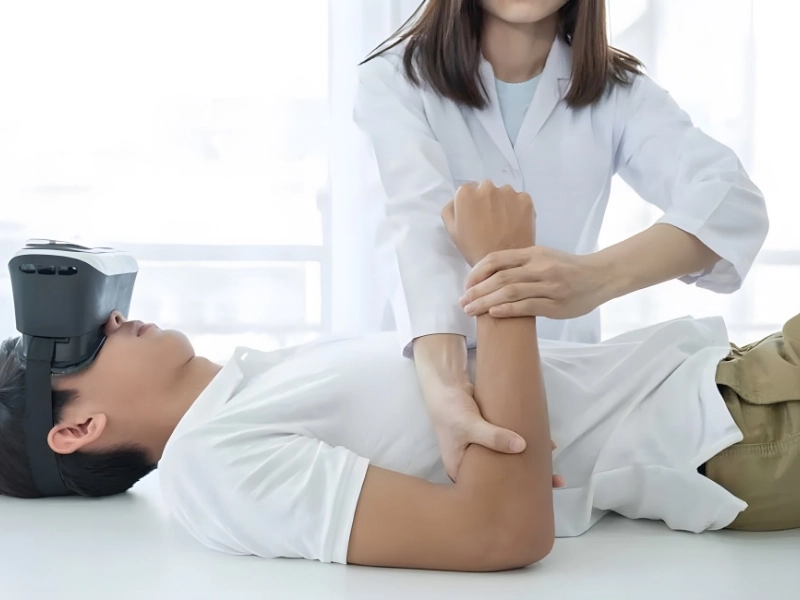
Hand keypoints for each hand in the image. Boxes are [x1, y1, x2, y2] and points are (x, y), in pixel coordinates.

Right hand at [431, 382, 563, 487]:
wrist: (446, 384)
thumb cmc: (449, 410)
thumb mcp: (469, 425)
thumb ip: (493, 436)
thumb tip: (522, 446)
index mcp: (461, 471)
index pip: (486, 491)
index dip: (508, 496)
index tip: (530, 500)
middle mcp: (472, 464)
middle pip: (501, 478)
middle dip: (525, 482)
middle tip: (553, 485)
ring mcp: (483, 450)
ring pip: (508, 461)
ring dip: (528, 463)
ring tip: (553, 470)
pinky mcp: (491, 435)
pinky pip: (511, 444)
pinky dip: (526, 445)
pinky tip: (546, 446)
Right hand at [442, 181, 534, 266]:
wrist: (504, 264)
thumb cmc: (474, 248)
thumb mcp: (452, 231)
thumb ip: (450, 209)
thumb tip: (457, 200)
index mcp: (465, 193)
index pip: (468, 190)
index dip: (472, 205)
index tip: (476, 217)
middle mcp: (486, 186)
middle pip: (486, 189)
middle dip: (487, 201)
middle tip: (490, 221)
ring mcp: (508, 191)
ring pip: (504, 193)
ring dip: (503, 203)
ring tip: (504, 223)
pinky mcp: (525, 199)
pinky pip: (519, 199)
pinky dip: (518, 208)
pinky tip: (516, 223)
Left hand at [460, 246, 609, 318]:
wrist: (599, 277)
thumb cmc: (567, 268)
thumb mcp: (544, 256)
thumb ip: (520, 262)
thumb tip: (489, 275)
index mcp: (533, 253)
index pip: (496, 259)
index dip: (476, 272)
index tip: (465, 285)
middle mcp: (539, 267)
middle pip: (499, 277)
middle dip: (476, 291)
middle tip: (462, 302)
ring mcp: (548, 286)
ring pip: (510, 292)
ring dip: (485, 302)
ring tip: (471, 310)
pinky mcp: (555, 305)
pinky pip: (526, 306)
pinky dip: (507, 309)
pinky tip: (493, 313)